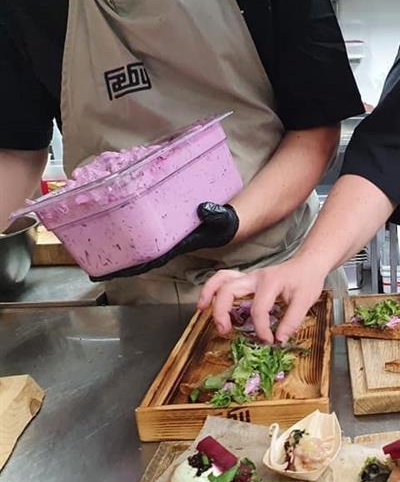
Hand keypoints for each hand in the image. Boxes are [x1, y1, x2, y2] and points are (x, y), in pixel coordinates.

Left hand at [90, 202, 238, 280]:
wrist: (226, 222)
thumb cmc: (223, 223)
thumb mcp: (222, 219)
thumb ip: (215, 214)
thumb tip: (203, 209)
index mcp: (176, 246)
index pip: (150, 260)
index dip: (130, 267)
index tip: (112, 273)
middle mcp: (165, 245)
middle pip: (136, 258)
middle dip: (115, 265)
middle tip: (91, 268)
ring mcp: (162, 238)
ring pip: (136, 248)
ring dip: (116, 251)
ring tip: (92, 251)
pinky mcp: (161, 229)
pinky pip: (141, 234)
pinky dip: (126, 234)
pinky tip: (112, 231)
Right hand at [197, 256, 325, 343]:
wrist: (308, 264)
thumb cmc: (307, 280)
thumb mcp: (305, 301)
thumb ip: (292, 321)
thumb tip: (278, 340)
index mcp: (270, 282)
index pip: (259, 309)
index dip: (261, 329)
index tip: (269, 341)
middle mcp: (255, 277)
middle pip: (229, 290)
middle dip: (222, 311)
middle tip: (224, 330)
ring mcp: (249, 277)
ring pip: (221, 280)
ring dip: (209, 294)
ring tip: (202, 310)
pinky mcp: (247, 280)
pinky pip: (224, 279)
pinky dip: (213, 289)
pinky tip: (208, 301)